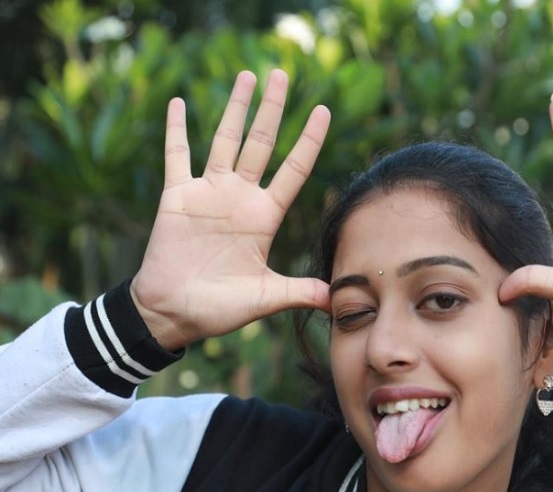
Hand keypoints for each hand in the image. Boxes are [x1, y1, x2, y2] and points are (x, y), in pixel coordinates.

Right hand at [130, 70, 330, 350]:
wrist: (173, 314)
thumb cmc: (219, 309)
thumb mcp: (265, 298)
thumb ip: (298, 292)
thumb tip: (336, 301)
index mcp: (264, 217)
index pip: (293, 171)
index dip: (309, 141)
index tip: (324, 111)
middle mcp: (240, 198)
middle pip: (261, 144)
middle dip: (273, 110)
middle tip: (283, 75)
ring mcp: (209, 194)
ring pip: (225, 140)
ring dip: (235, 109)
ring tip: (248, 77)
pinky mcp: (177, 197)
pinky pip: (177, 157)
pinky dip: (176, 130)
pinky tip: (178, 102)